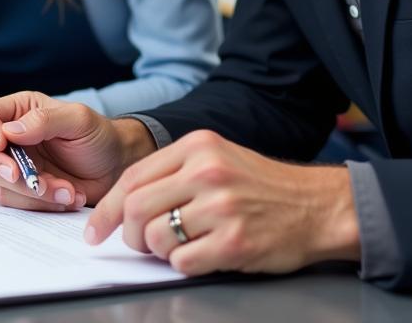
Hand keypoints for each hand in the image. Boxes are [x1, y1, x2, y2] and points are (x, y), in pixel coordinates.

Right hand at [0, 90, 155, 210]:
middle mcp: (12, 138)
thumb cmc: (98, 135)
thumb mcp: (78, 119)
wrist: (117, 168)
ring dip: (31, 190)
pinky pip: (18, 202)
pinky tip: (68, 196)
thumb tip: (9, 131)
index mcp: (19, 111)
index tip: (1, 143)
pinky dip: (42, 203)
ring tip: (65, 188)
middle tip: (20, 175)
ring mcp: (18, 166)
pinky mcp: (27, 191)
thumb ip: (44, 121)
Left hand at [86, 130, 360, 274]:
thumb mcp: (215, 157)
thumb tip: (123, 200)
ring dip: (157, 250)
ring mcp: (221, 207)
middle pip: (135, 207)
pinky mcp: (235, 243)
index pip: (132, 177)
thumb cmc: (259, 185)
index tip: (94, 230)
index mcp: (196, 146)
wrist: (316, 206)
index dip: (107, 208)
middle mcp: (206, 172)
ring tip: (176, 246)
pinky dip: (182, 265)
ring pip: (155, 237)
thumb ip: (172, 172)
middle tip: (137, 243)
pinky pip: (183, 262)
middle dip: (128, 233)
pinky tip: (200, 255)